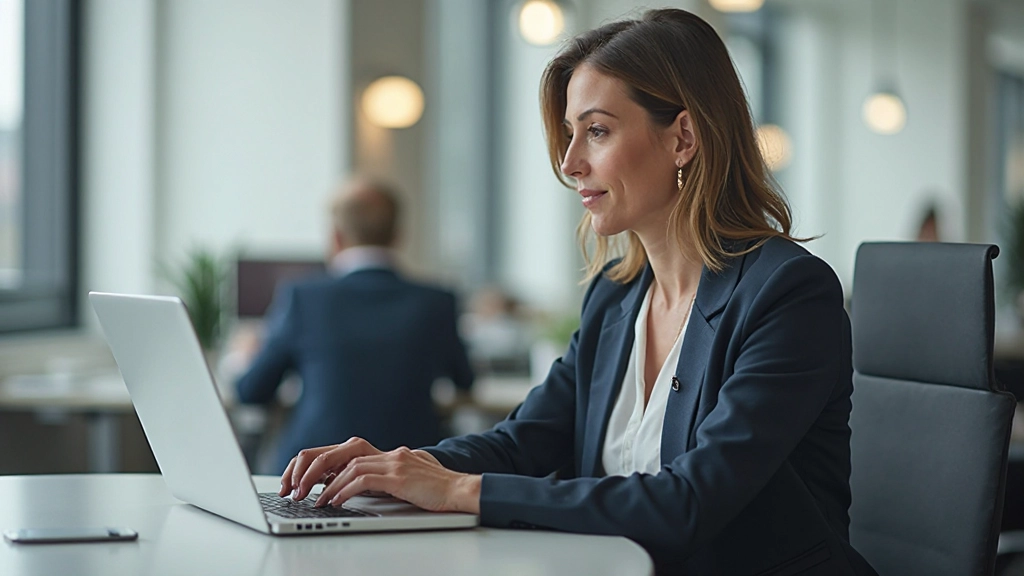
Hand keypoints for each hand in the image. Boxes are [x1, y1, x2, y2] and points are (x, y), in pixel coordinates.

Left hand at [278, 437, 480, 513]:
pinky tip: (336, 500)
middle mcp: (391, 454)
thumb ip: (390, 478)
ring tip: (315, 500)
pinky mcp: (399, 477)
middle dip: (318, 470)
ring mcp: (395, 462)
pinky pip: (363, 480)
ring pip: (350, 467)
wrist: (462, 490)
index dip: (327, 465)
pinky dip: (345, 490)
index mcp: (392, 455)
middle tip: (301, 488)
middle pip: (343, 453)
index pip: (350, 453)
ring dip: (328, 485)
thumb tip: (366, 486)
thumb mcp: (410, 480)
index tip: (312, 481)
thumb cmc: (439, 491)